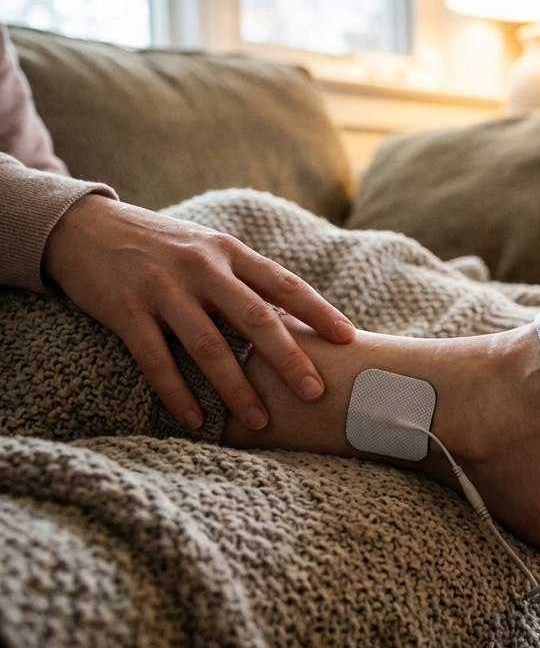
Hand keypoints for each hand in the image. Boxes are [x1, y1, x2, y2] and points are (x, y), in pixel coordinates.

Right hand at [42, 193, 355, 430]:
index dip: (318, 311)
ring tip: (259, 421)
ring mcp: (162, 288)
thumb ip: (244, 279)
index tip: (348, 339)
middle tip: (315, 393)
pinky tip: (194, 420)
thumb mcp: (207, 249)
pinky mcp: (125, 309)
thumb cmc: (160, 246)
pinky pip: (155, 359)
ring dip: (236, 388)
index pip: (283, 284)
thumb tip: (293, 321)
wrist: (83, 226)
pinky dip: (176, 392)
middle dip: (287, 359)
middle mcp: (201, 267)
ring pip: (208, 345)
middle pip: (255, 318)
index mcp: (229, 252)